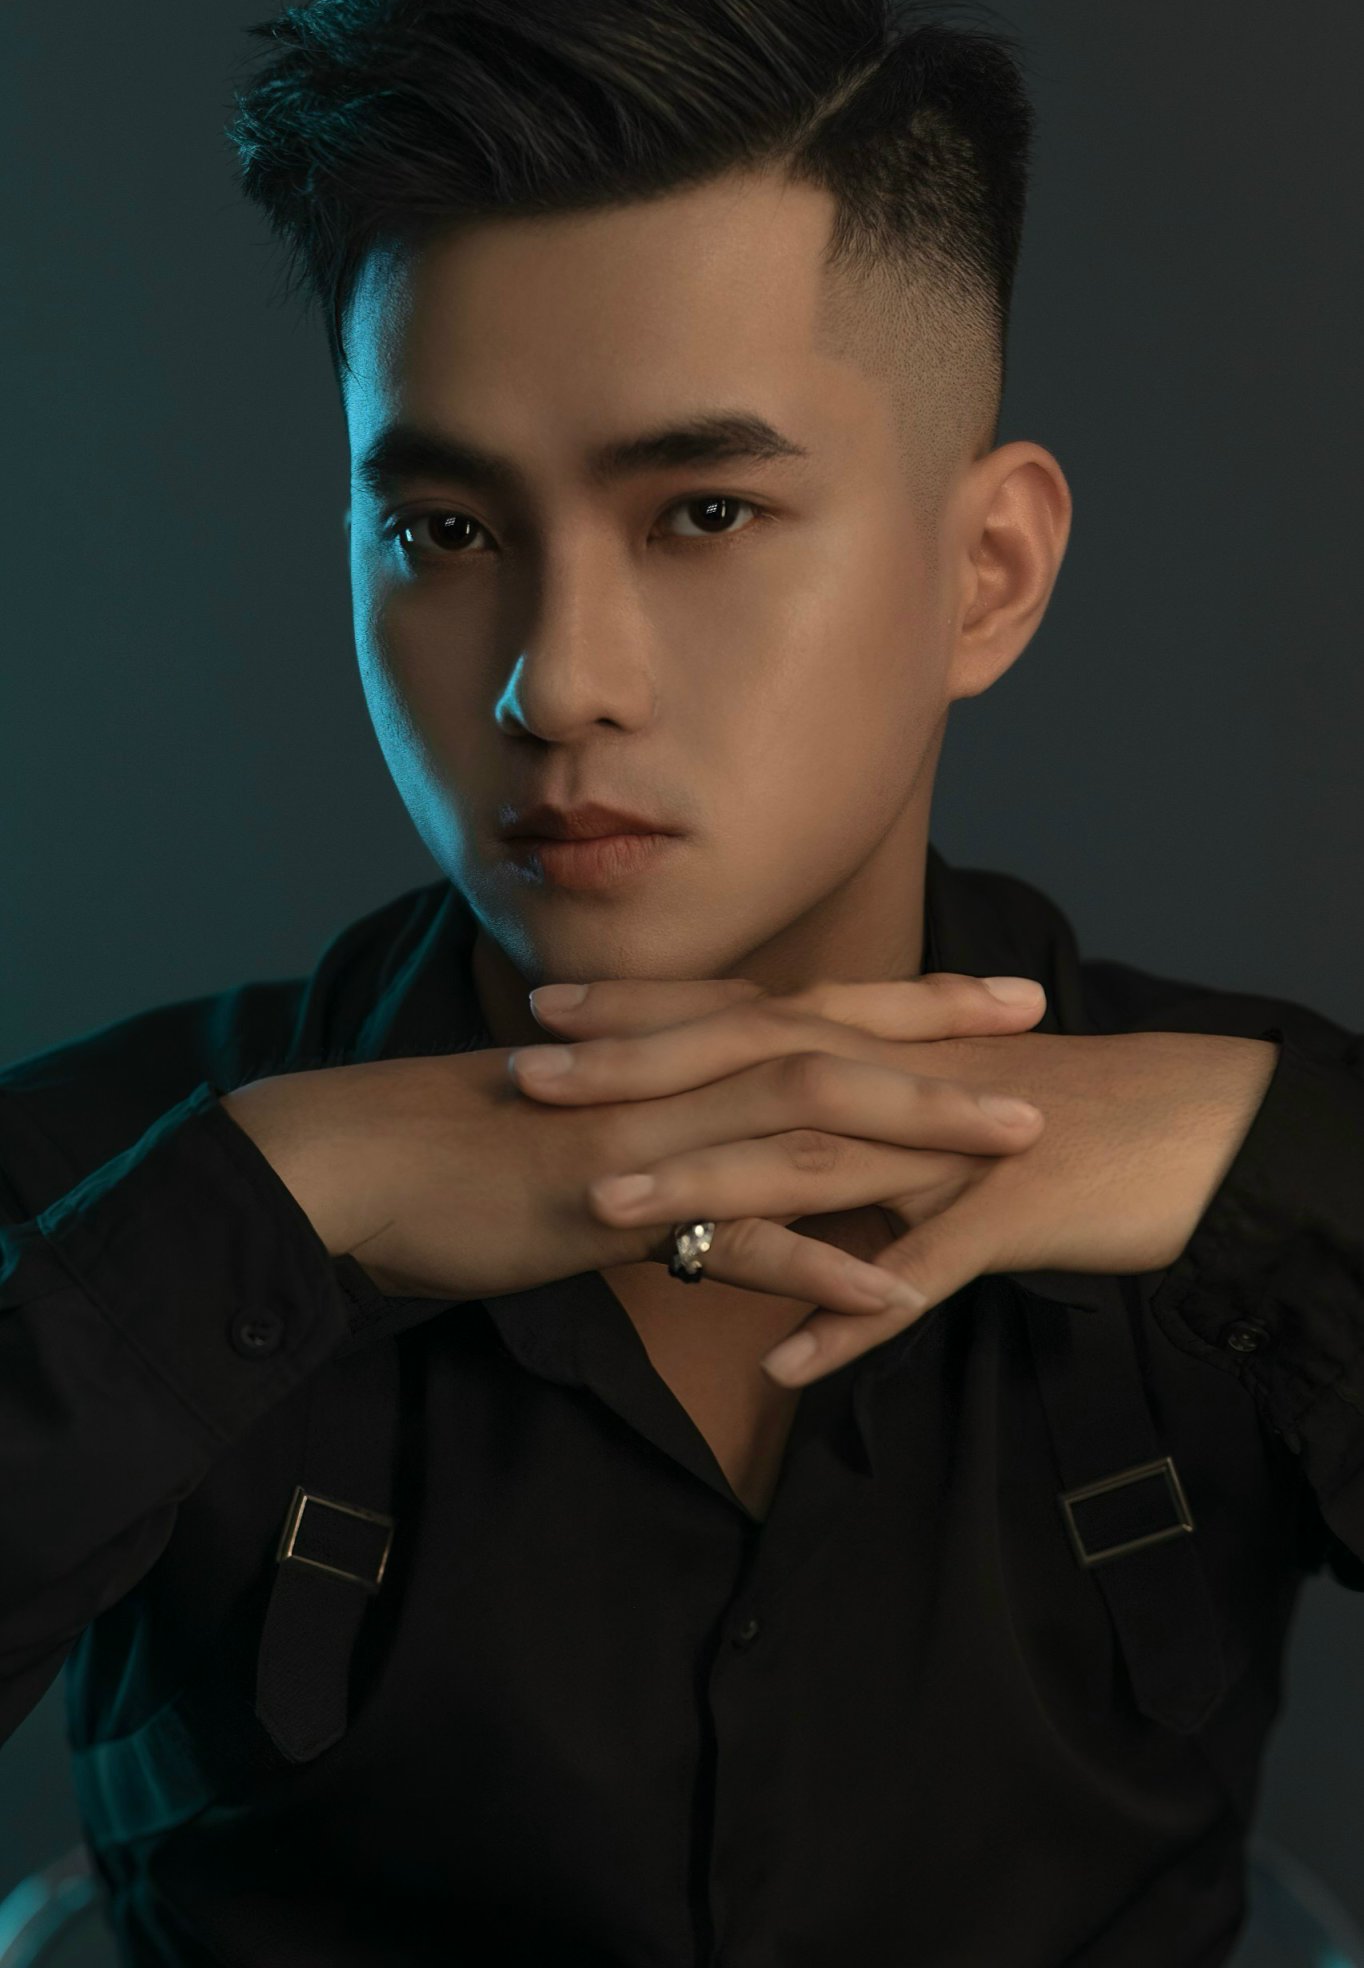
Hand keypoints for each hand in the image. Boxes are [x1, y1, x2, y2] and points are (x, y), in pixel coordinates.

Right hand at [221, 973, 1046, 1316]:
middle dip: (946, 1036)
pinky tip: (896, 1294)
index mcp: (672, 1042)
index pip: (813, 1006)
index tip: (1000, 993)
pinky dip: (820, 1263)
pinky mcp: (617, 1208)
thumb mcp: (588, 1110)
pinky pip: (737, 1239)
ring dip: (919, 1131)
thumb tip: (737, 1129)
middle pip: (833, 1041)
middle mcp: (674, 1070)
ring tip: (1016, 1143)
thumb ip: (672, 1111)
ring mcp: (652, 1135)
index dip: (912, 1001)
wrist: (358, 1164)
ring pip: (806, 1121)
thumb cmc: (466, 1138)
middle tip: (1043, 1024)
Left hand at [515, 978, 1280, 1386]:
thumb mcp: (936, 1108)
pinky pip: (922, 1274)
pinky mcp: (1004, 1218)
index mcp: (877, 1052)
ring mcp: (949, 1149)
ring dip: (712, 1186)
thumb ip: (849, 1126)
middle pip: (752, 1070)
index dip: (643, 1013)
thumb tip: (768, 1154)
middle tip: (527, 1077)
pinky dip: (854, 1317)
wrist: (1187, 1132)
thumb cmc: (1059, 1118)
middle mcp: (898, 1085)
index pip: (742, 1018)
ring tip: (612, 1208)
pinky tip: (785, 1363)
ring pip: (816, 1164)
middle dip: (636, 1074)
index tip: (544, 1008)